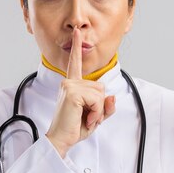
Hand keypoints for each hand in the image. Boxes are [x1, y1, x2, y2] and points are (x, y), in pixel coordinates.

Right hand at [45, 27, 115, 157]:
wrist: (61, 140)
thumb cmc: (74, 128)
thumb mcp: (95, 117)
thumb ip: (106, 107)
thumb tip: (113, 97)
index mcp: (72, 85)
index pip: (75, 64)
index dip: (77, 48)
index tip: (77, 32)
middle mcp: (69, 82)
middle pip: (101, 87)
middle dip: (100, 106)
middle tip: (88, 117)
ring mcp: (69, 86)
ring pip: (100, 94)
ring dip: (98, 111)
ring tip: (85, 119)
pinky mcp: (72, 92)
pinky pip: (97, 100)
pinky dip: (96, 113)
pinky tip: (85, 119)